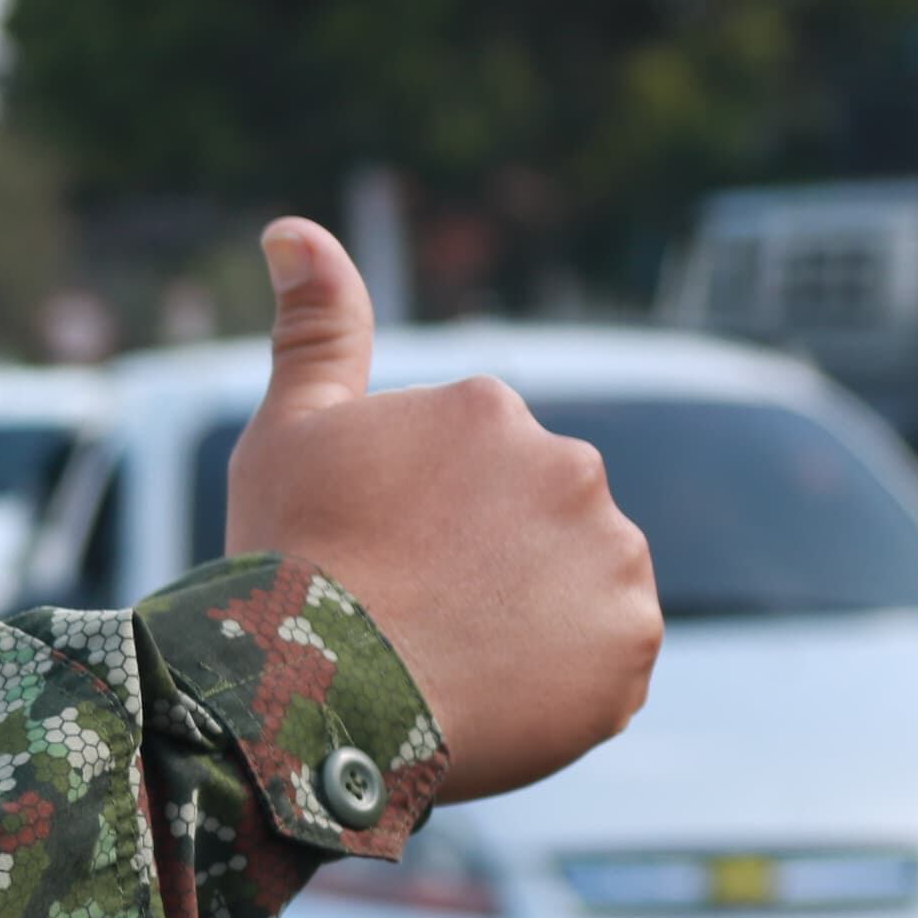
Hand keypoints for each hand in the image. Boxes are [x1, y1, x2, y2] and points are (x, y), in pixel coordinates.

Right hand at [223, 219, 658, 801]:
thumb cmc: (288, 558)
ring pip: (574, 585)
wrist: (313, 693)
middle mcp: (571, 466)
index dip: (414, 519)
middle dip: (484, 559)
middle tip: (408, 611)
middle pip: (532, 520)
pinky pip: (601, 660)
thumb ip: (317, 327)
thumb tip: (294, 224)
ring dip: (528, 615)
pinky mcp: (630, 647)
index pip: (470, 468)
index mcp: (490, 408)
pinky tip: (487, 691)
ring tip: (446, 657)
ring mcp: (611, 558)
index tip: (372, 557)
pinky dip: (559, 679)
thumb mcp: (288, 430)